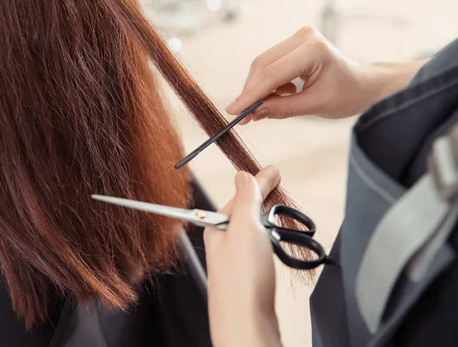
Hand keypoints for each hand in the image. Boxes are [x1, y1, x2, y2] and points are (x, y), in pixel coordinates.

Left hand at [204, 167, 282, 346]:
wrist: (247, 325)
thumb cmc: (241, 279)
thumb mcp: (244, 226)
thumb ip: (245, 199)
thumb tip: (243, 174)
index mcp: (216, 227)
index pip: (238, 196)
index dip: (256, 182)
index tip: (275, 171)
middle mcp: (223, 243)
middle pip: (244, 213)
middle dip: (261, 198)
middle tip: (277, 182)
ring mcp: (235, 262)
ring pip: (252, 231)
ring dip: (267, 219)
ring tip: (281, 210)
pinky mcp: (249, 278)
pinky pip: (259, 250)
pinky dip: (270, 240)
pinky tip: (277, 241)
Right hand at [226, 26, 425, 120]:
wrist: (364, 83)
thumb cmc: (348, 94)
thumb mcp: (315, 106)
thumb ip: (281, 108)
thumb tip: (252, 114)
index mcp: (313, 49)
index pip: (271, 74)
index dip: (250, 94)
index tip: (233, 112)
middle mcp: (303, 37)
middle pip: (262, 65)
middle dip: (251, 92)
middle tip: (243, 116)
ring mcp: (297, 38)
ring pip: (263, 65)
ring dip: (259, 88)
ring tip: (267, 107)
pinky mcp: (292, 44)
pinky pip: (270, 64)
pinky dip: (268, 83)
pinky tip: (282, 95)